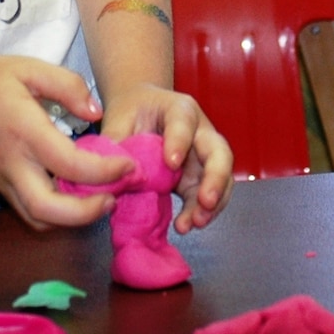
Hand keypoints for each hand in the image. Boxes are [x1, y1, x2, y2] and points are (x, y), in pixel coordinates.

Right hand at [0, 53, 136, 230]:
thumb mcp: (28, 68)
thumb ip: (67, 85)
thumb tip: (94, 112)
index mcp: (23, 131)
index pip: (70, 165)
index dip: (105, 171)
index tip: (127, 164)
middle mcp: (11, 164)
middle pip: (49, 212)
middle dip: (87, 214)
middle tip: (113, 198)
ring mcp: (1, 180)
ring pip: (37, 219)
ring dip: (71, 219)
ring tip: (97, 198)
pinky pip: (27, 210)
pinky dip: (54, 212)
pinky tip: (70, 193)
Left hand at [96, 83, 233, 231]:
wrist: (139, 112)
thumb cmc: (132, 112)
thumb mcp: (118, 120)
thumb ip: (115, 143)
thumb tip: (113, 174)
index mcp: (179, 109)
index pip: (184, 123)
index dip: (180, 142)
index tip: (171, 163)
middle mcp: (199, 132)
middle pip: (218, 151)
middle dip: (215, 177)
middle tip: (205, 200)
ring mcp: (202, 157)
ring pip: (220, 178)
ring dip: (212, 203)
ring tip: (196, 222)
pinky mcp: (197, 178)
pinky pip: (205, 196)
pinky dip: (199, 212)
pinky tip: (185, 225)